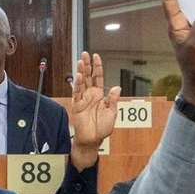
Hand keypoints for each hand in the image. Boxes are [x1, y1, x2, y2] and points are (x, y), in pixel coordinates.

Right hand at [65, 52, 120, 169]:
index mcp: (100, 95)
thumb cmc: (102, 128)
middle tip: (85, 54)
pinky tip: (79, 76)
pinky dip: (77, 84)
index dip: (97, 67)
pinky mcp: (77, 105)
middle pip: (88, 76)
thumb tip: (117, 87)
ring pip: (81, 82)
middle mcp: (90, 95)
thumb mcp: (112, 112)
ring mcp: (83, 99)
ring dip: (81, 71)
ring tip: (81, 61)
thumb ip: (113, 99)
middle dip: (87, 65)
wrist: (93, 139)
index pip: (98, 77)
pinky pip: (77, 93)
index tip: (96, 56)